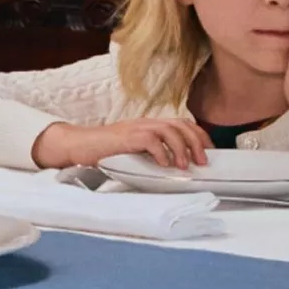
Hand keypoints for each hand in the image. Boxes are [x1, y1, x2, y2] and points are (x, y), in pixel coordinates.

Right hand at [37, 115, 212, 171]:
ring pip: (170, 130)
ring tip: (185, 166)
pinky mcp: (127, 136)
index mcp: (150, 125)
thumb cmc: (105, 151)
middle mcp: (146, 123)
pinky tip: (165, 164)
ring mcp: (137, 128)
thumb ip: (153, 151)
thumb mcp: (135, 149)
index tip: (209, 151)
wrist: (79, 145)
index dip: (200, 135)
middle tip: (202, 161)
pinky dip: (162, 153)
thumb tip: (176, 165)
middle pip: (181, 125)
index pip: (183, 123)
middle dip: (197, 142)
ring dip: (183, 148)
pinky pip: (152, 141)